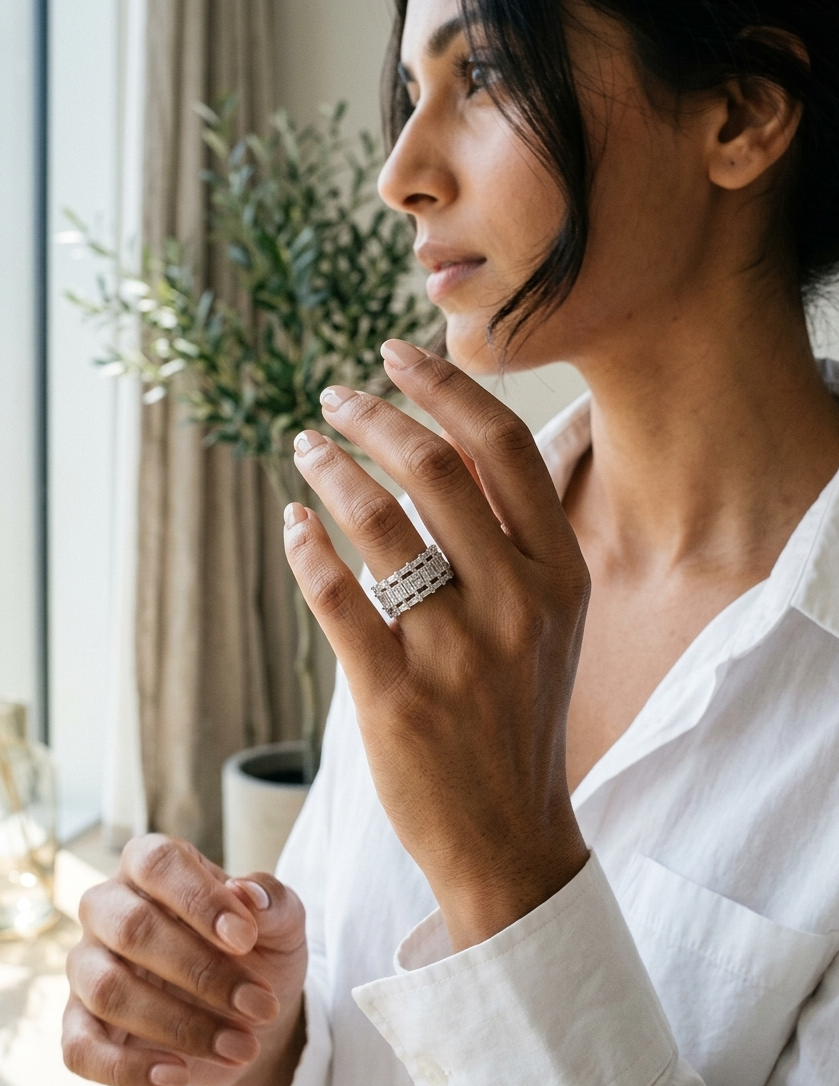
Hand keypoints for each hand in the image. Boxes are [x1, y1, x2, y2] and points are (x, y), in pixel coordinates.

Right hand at [63, 834, 306, 1085]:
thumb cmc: (257, 951)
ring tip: (241, 1046)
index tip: (246, 938)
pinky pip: (80, 1047)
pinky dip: (128, 1067)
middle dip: (202, 972)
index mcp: (153, 867)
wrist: (247, 1015)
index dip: (199, 899)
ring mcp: (87, 965)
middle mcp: (109, 908)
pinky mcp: (79, 1024)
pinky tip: (178, 1075)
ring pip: (108, 989)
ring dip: (181, 1025)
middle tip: (261, 1005)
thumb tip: (247, 892)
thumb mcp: (282, 924)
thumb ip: (273, 901)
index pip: (158, 862)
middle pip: (131, 927)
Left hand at [284, 340, 589, 951]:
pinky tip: (293, 523)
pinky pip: (337, 595)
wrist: (510, 835)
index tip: (396, 356)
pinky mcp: (395, 695)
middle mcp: (516, 604)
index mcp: (561, 576)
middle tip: (335, 398)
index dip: (446, 388)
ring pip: (379, 523)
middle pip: (436, 470)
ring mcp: (456, 652)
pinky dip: (306, 546)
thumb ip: (514, 538)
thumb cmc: (521, 714)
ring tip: (306, 447)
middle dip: (375, 416)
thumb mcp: (550, 622)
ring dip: (332, 469)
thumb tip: (453, 442)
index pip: (505, 449)